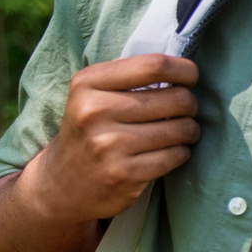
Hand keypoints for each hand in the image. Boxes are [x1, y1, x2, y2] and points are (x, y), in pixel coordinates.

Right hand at [21, 54, 200, 223]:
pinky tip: (170, 152)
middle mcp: (95, 111)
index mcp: (88, 83)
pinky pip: (176, 155)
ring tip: (181, 132)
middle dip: (190, 104)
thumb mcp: (91, 95)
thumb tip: (182, 68)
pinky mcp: (124, 174)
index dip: (185, 70)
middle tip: (185, 111)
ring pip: (181, 129)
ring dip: (190, 130)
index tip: (190, 78)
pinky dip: (181, 153)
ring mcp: (109, 145)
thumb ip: (128, 76)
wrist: (61, 185)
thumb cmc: (89, 132)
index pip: (154, 65)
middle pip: (176, 98)